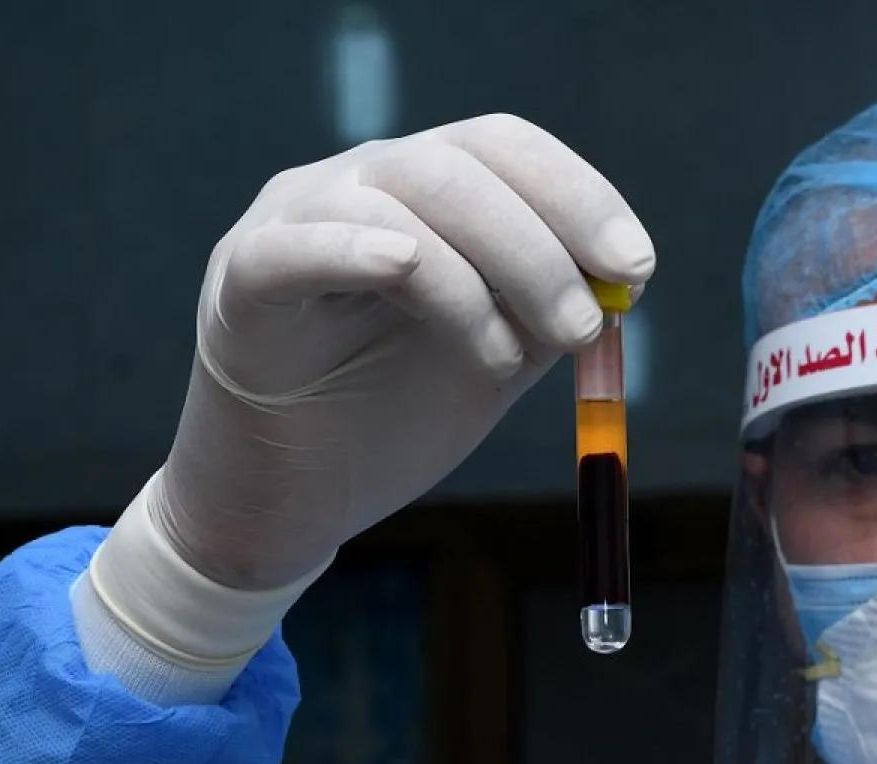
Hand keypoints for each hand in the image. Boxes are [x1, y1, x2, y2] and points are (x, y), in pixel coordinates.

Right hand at [158, 114, 654, 589]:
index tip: (635, 268)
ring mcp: (292, 223)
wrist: (293, 502)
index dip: (579, 196)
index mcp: (425, 192)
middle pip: (458, 168)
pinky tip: (405, 267)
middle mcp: (357, 185)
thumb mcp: (495, 357)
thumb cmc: (391, 418)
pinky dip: (351, 248)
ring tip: (502, 362)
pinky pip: (295, 247)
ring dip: (474, 279)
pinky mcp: (240, 283)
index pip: (505, 149)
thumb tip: (622, 280)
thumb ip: (550, 314)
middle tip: (582, 328)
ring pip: (395, 203)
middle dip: (538, 248)